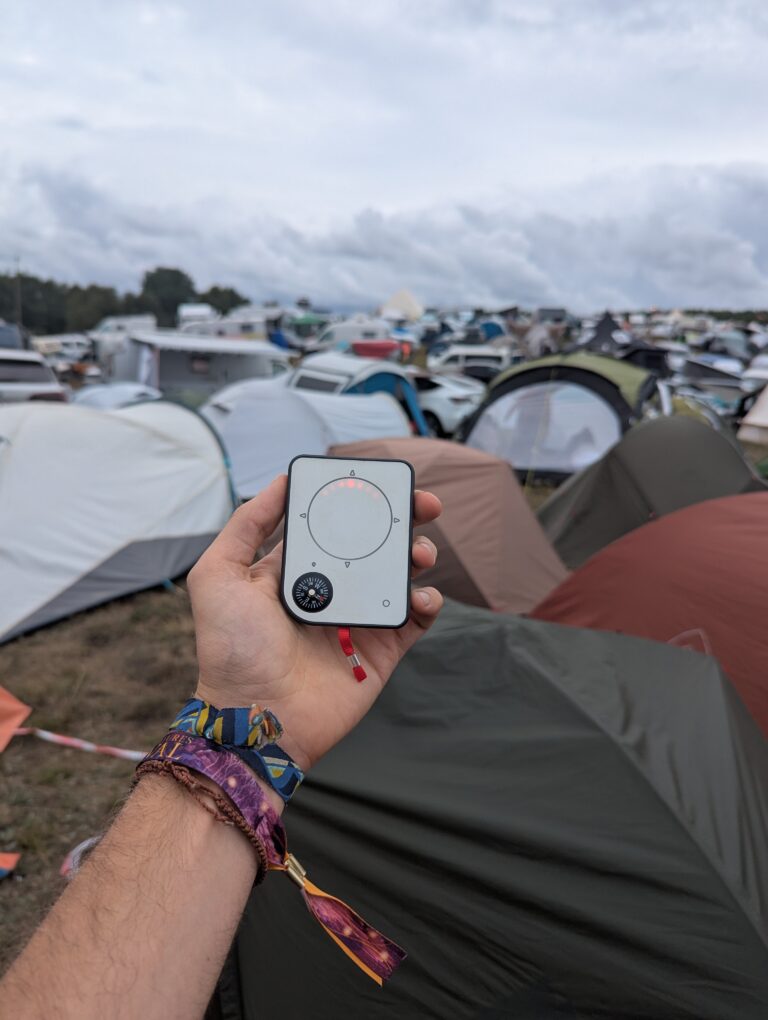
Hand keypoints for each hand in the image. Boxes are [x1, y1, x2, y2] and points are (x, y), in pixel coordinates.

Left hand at [187, 475, 442, 773]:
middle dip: (402, 520)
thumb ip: (247, 525)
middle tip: (425, 505)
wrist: (257, 717)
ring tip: (420, 553)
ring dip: (418, 556)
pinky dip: (427, 603)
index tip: (380, 484)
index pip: (333, 524)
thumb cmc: (231, 650)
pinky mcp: (380, 651)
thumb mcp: (218, 575)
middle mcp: (330, 589)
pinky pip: (413, 620)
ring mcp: (357, 619)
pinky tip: (421, 597)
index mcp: (295, 569)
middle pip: (375, 544)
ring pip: (400, 576)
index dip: (358, 501)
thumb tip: (281, 481)